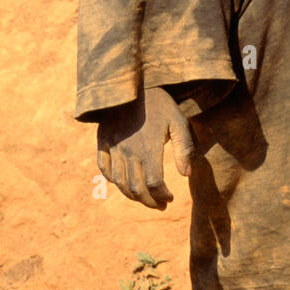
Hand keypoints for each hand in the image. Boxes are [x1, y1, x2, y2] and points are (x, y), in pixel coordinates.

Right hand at [97, 86, 196, 207]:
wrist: (131, 84)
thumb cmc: (159, 103)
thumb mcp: (178, 121)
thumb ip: (184, 148)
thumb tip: (186, 174)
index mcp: (149, 149)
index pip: (154, 184)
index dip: (162, 196)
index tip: (170, 199)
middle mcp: (128, 152)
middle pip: (136, 189)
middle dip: (149, 202)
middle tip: (160, 205)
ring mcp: (113, 147)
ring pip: (120, 183)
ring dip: (133, 196)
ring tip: (145, 198)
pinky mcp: (103, 141)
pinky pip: (104, 168)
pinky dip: (113, 180)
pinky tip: (124, 182)